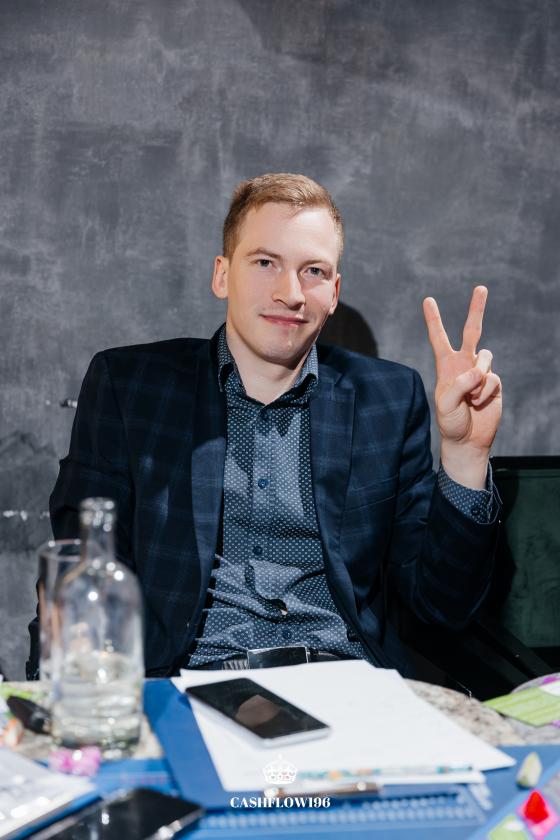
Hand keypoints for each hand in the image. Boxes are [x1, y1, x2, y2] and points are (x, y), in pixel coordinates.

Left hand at [423, 286, 501, 487]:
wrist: (467, 440)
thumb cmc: (450, 422)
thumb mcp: (446, 404)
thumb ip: (459, 385)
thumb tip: (478, 372)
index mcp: (446, 366)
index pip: (438, 338)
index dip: (434, 319)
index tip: (428, 300)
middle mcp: (463, 365)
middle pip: (472, 331)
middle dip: (477, 309)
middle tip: (481, 287)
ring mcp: (480, 372)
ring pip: (486, 356)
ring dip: (479, 377)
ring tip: (471, 397)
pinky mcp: (494, 384)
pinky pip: (493, 379)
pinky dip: (486, 392)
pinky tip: (479, 404)